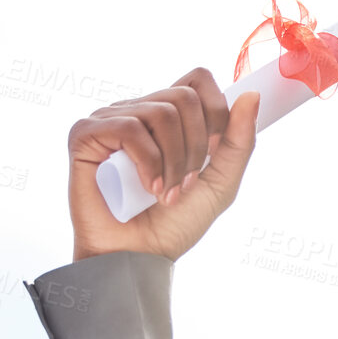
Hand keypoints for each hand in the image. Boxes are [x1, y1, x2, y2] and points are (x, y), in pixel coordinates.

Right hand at [66, 68, 261, 261]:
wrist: (139, 258)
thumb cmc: (174, 225)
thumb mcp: (221, 182)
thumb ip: (239, 141)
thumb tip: (251, 95)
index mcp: (167, 117)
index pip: (197, 80)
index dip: (215, 110)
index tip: (212, 153)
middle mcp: (137, 112)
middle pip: (184, 97)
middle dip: (196, 147)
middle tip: (186, 184)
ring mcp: (109, 121)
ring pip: (160, 112)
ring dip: (174, 161)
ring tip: (165, 193)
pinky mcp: (85, 135)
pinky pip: (128, 127)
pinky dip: (148, 161)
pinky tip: (147, 188)